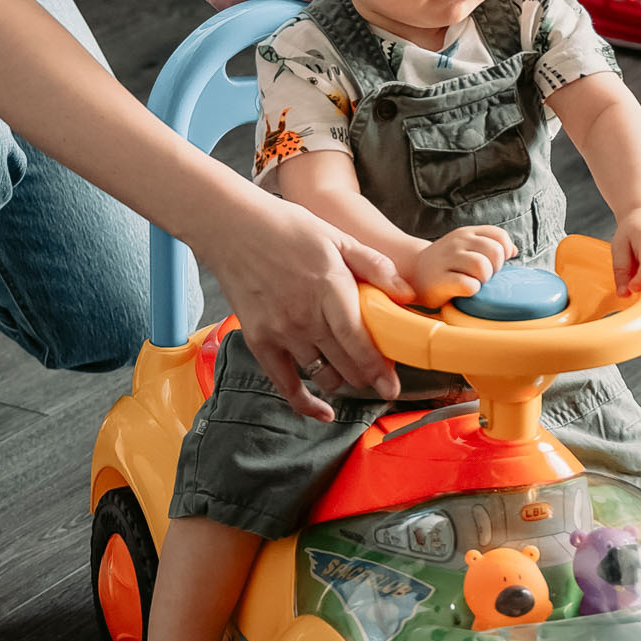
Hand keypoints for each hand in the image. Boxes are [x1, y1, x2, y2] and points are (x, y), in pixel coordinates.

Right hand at [208, 189, 404, 417]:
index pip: (359, 342)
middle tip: (380, 379)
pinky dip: (306, 403)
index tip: (392, 386)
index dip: (378, 369)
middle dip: (367, 378)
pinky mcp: (259, 341)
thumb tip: (407, 293)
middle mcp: (305, 316)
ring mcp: (280, 332)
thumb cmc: (287, 228)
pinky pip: (285, 384)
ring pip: (322, 375)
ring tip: (353, 377)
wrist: (232, 228)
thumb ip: (374, 265)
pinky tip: (324, 412)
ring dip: (343, 382)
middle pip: (345, 365)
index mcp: (329, 288)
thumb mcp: (337, 237)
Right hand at [409, 226, 513, 306]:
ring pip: (482, 266)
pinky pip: (469, 285)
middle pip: (494, 251)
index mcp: (466, 233)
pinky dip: (472, 291)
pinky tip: (463, 291)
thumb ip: (490, 246)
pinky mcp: (439, 281)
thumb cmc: (447, 264)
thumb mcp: (467, 248)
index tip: (493, 264)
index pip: (499, 236)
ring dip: (483, 279)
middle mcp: (456, 242)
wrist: (412, 273)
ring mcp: (446, 260)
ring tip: (473, 283)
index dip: (503, 252)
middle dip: (495, 268)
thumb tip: (513, 251)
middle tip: (483, 276)